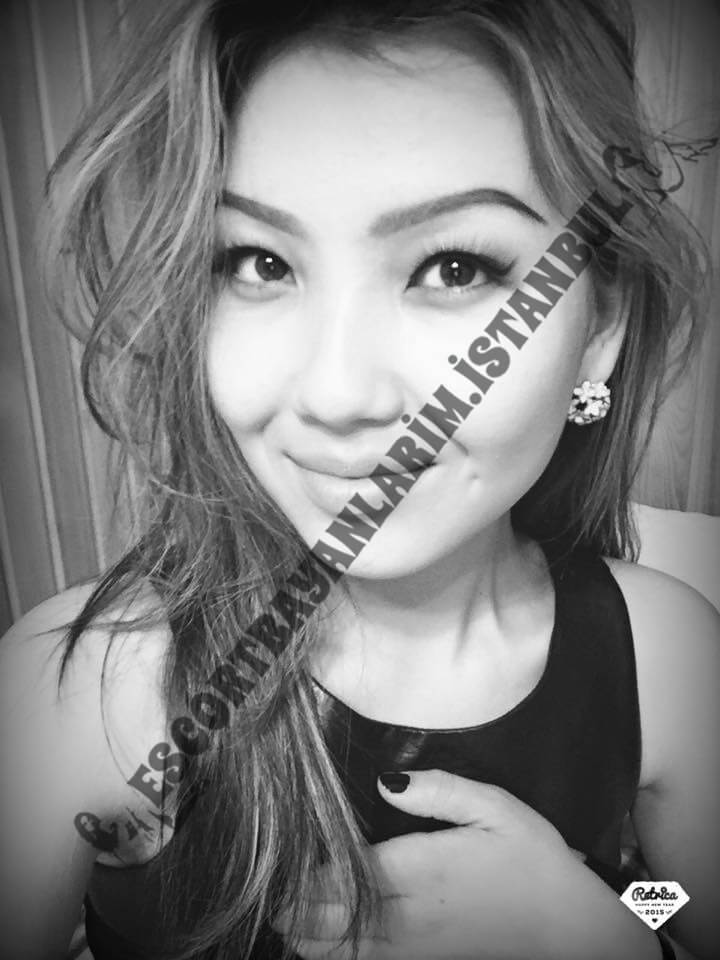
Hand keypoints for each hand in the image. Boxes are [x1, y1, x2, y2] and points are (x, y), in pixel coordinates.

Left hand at [272, 770, 660, 959]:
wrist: (571, 928)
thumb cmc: (531, 858)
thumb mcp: (496, 808)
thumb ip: (439, 790)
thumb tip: (386, 781)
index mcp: (417, 869)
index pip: (338, 870)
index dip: (298, 867)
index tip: (274, 847)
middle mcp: (404, 913)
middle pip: (325, 914)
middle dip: (289, 900)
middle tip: (263, 878)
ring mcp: (410, 945)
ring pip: (336, 946)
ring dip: (301, 929)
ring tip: (279, 906)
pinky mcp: (420, 959)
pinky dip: (329, 949)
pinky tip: (313, 936)